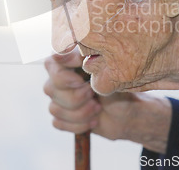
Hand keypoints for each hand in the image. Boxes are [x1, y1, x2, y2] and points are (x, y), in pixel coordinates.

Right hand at [43, 49, 171, 152]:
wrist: (128, 112)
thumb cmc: (119, 85)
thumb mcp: (107, 67)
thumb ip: (85, 58)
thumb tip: (64, 54)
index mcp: (68, 59)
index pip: (52, 60)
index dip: (64, 71)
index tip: (81, 75)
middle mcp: (59, 76)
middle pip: (50, 88)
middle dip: (76, 96)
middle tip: (93, 93)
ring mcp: (58, 96)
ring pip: (54, 108)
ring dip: (80, 112)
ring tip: (97, 107)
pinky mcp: (61, 115)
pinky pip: (57, 123)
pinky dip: (79, 124)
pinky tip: (93, 119)